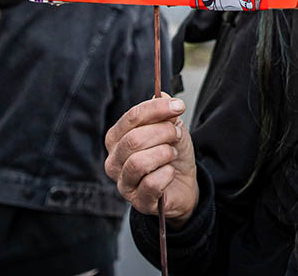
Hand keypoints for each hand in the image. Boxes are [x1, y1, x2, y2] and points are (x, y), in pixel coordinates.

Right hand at [105, 95, 197, 226]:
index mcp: (117, 139)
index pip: (131, 117)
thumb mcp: (171, 129)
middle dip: (163, 133)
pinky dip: (167, 174)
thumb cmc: (171, 155)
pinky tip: (170, 172)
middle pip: (134, 139)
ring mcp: (123, 183)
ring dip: (164, 153)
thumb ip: (164, 113)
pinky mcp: (138, 202)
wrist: (183, 184)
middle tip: (177, 134)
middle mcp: (114, 161)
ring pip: (138, 162)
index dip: (156, 109)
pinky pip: (151, 184)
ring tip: (172, 153)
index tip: (179, 106)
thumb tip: (161, 96)